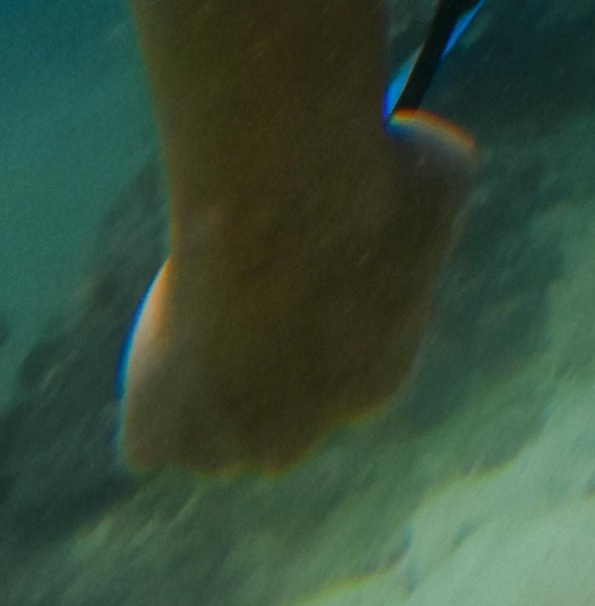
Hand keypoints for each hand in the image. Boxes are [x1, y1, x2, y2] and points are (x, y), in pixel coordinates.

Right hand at [119, 108, 473, 475]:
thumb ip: (433, 182)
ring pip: (212, 434)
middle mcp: (308, 432)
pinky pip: (148, 436)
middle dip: (260, 368)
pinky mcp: (164, 435)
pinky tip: (161, 332)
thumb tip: (432, 160)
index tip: (297, 270)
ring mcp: (232, 445)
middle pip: (277, 422)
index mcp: (379, 378)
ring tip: (199, 304)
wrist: (287, 209)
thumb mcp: (436, 169)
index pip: (345, 370)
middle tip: (241, 290)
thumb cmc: (372, 179)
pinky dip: (146, 394)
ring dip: (203, 384)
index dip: (319, 319)